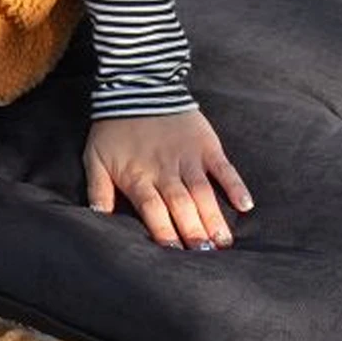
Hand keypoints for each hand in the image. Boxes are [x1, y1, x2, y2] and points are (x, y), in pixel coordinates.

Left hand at [82, 110, 254, 249]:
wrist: (138, 86)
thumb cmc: (114, 128)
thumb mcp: (95, 159)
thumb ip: (98, 191)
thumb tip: (98, 219)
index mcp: (138, 177)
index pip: (153, 209)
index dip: (164, 231)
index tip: (174, 253)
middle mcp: (165, 170)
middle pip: (181, 205)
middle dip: (193, 231)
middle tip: (205, 254)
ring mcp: (188, 157)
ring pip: (203, 192)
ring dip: (214, 217)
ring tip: (224, 242)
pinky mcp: (206, 145)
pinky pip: (224, 167)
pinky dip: (235, 185)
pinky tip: (246, 205)